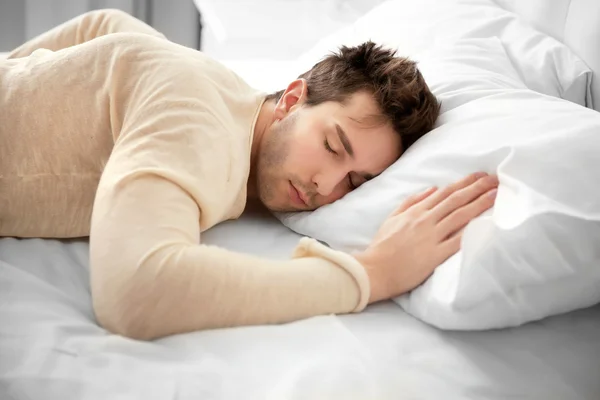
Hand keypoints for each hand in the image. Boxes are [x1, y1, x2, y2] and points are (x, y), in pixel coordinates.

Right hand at [353, 172, 498, 303]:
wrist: (374, 270)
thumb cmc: (381, 246)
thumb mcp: (392, 218)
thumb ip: (411, 202)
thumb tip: (432, 188)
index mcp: (416, 211)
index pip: (445, 193)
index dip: (464, 183)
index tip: (479, 176)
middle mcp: (426, 220)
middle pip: (456, 200)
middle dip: (477, 188)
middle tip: (495, 179)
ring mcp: (431, 237)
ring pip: (460, 216)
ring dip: (480, 203)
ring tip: (496, 194)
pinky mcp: (435, 255)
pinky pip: (458, 241)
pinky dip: (473, 231)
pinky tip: (487, 224)